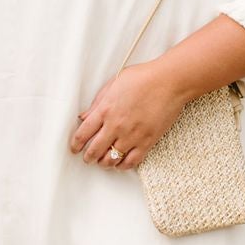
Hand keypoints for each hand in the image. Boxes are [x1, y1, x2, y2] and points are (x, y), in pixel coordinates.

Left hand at [70, 61, 189, 170]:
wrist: (169, 82)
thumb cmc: (142, 78)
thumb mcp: (113, 84)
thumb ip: (97, 102)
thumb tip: (84, 116)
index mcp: (105, 110)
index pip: (83, 134)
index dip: (76, 144)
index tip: (75, 148)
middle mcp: (116, 125)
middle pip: (94, 150)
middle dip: (88, 157)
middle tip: (88, 158)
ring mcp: (131, 135)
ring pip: (111, 159)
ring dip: (104, 163)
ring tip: (104, 162)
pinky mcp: (147, 141)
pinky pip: (131, 162)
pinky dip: (123, 166)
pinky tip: (121, 163)